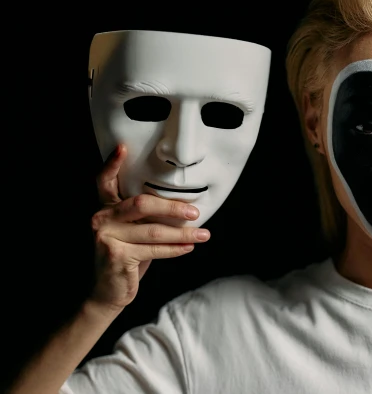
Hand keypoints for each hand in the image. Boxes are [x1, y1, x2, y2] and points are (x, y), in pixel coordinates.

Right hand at [89, 144, 210, 311]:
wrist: (108, 291)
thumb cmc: (127, 255)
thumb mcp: (132, 231)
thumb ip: (144, 216)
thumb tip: (183, 204)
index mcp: (105, 207)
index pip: (104, 181)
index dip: (112, 164)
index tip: (123, 147)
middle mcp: (101, 218)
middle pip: (141, 203)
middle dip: (172, 207)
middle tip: (195, 210)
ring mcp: (105, 238)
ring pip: (153, 230)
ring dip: (183, 233)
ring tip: (203, 234)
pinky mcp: (115, 256)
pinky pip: (154, 249)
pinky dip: (175, 249)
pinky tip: (189, 247)